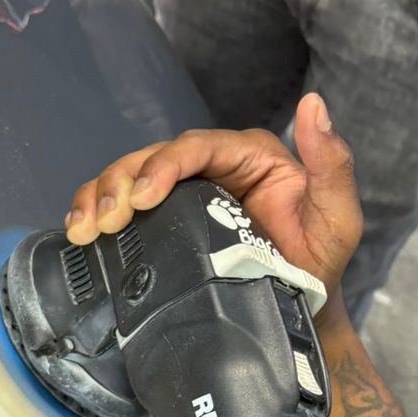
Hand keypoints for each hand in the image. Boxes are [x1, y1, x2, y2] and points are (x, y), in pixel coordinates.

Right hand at [65, 94, 362, 297]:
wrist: (301, 312)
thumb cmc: (319, 264)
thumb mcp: (338, 219)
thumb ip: (332, 166)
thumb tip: (314, 104)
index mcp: (250, 157)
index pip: (198, 147)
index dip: (164, 166)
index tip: (143, 198)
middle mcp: (214, 168)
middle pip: (154, 158)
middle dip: (121, 183)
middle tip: (103, 220)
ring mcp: (186, 194)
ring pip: (131, 177)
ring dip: (100, 196)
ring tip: (84, 227)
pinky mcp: (167, 222)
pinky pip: (126, 207)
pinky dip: (96, 212)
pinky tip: (78, 232)